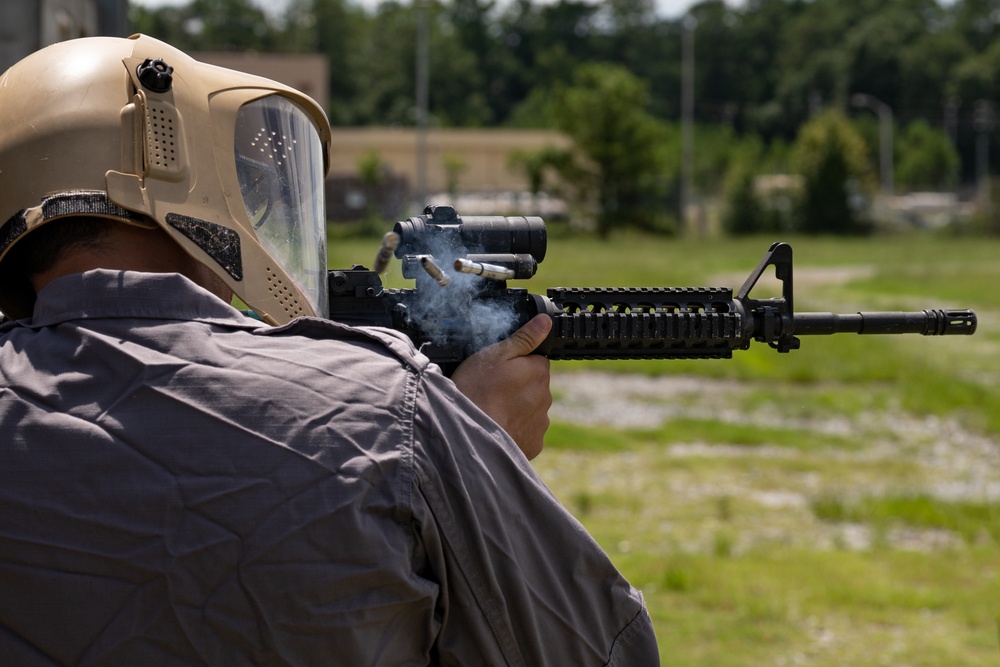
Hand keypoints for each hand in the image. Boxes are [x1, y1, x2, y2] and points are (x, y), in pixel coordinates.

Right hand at [451, 314, 552, 459]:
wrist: (470, 434)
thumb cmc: (478, 391)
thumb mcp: (496, 354)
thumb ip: (524, 338)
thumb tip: (546, 322)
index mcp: (539, 372)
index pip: (536, 361)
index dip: (517, 364)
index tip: (499, 371)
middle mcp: (545, 397)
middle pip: (534, 386)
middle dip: (518, 387)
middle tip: (492, 390)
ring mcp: (540, 423)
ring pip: (530, 409)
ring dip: (516, 409)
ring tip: (492, 409)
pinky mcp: (533, 444)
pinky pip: (526, 432)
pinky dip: (514, 429)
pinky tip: (497, 426)